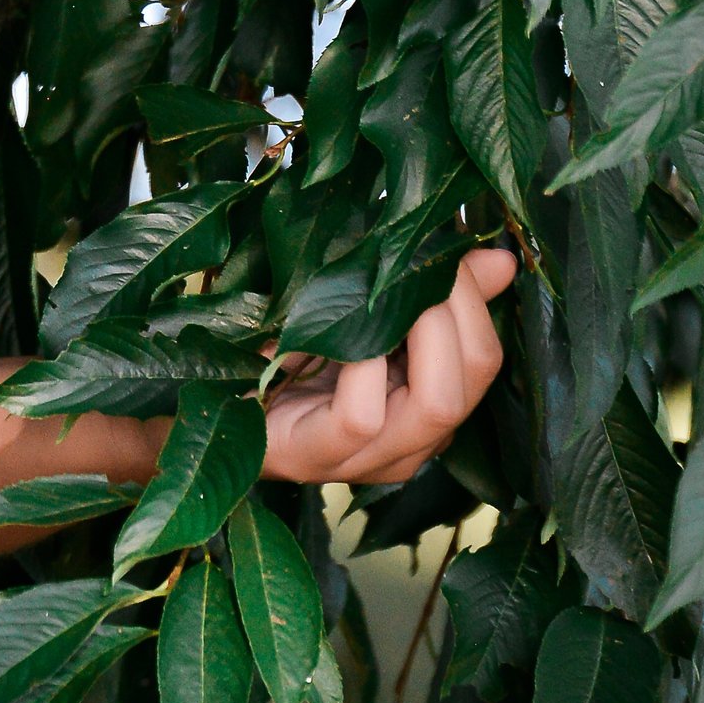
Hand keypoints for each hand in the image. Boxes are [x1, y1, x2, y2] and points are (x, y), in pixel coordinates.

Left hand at [261, 245, 514, 489]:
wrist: (203, 395)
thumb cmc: (280, 348)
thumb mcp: (358, 312)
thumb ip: (426, 291)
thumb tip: (500, 260)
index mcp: (423, 409)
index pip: (485, 359)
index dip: (471, 295)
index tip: (438, 242)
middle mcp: (409, 443)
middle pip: (472, 378)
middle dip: (453, 303)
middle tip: (413, 258)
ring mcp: (365, 459)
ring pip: (437, 404)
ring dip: (418, 328)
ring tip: (384, 287)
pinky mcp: (315, 457)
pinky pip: (362, 414)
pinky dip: (360, 362)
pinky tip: (335, 330)